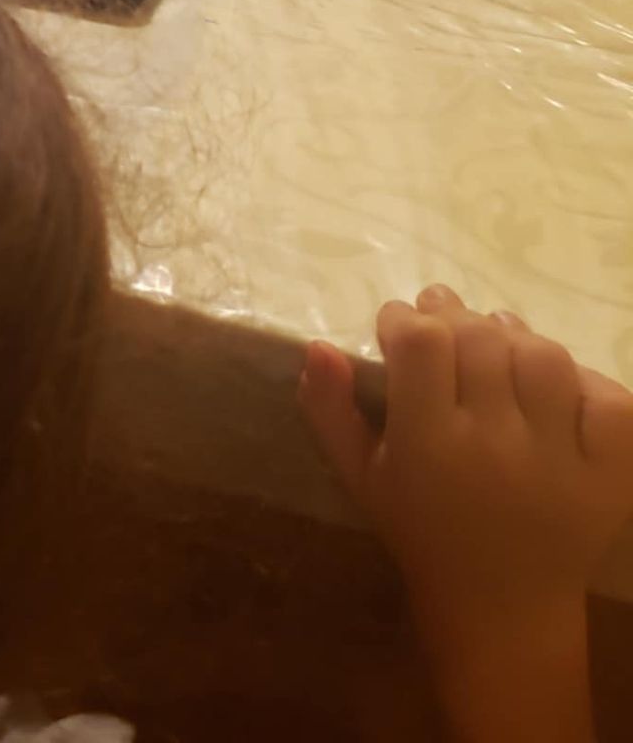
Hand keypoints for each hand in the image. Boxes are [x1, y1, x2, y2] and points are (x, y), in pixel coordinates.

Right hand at [300, 285, 632, 742]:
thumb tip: (319, 345)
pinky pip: (611, 400)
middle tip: (442, 320)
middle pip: (481, 339)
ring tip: (495, 341)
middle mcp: (496, 446)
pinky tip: (554, 383)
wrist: (501, 606)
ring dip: (515, 337)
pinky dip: (585, 379)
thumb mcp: (360, 476)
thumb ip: (330, 410)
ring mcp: (562, 460)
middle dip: (455, 317)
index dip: (406, 319)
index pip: (422, 343)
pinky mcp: (611, 475)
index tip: (397, 325)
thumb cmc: (420, 532)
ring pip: (544, 357)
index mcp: (429, 446)